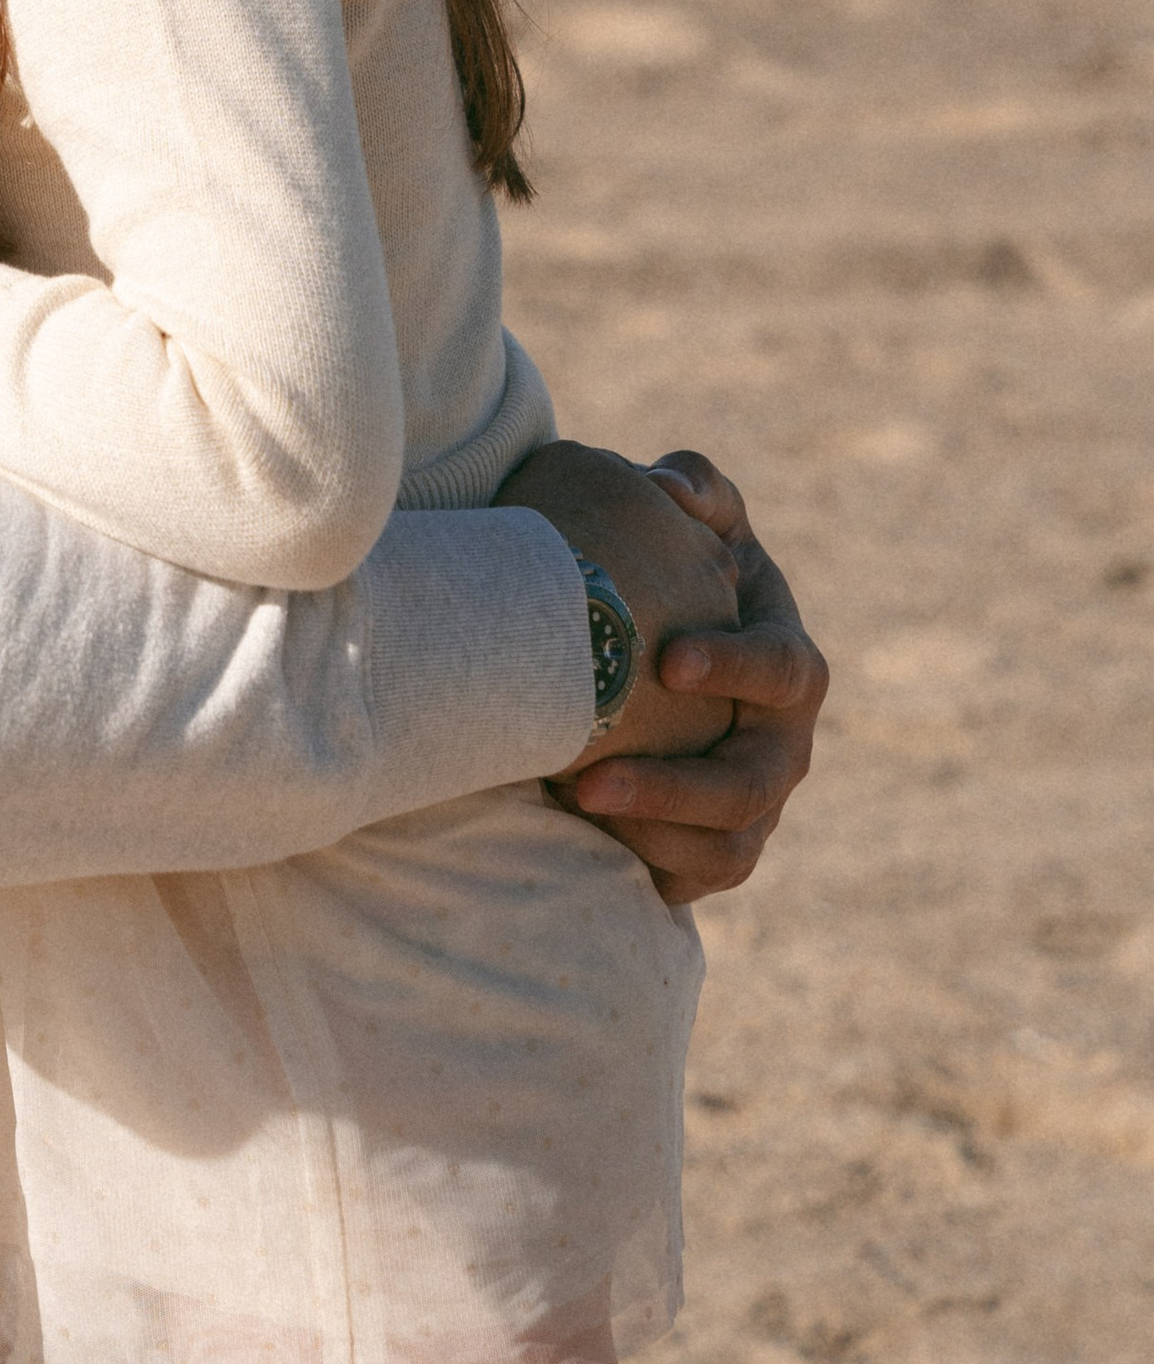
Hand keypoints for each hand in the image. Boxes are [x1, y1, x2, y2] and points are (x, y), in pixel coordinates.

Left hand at [499, 444, 827, 904]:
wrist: (662, 637)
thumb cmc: (683, 567)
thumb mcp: (699, 520)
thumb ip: (695, 489)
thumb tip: (668, 484)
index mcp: (789, 662)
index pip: (784, 672)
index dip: (737, 667)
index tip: (669, 661)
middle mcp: (782, 743)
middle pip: (751, 785)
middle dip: (673, 788)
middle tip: (588, 779)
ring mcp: (754, 803)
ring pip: (729, 848)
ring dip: (653, 838)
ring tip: (575, 809)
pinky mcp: (715, 846)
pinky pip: (696, 879)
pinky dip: (650, 868)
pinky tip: (581, 840)